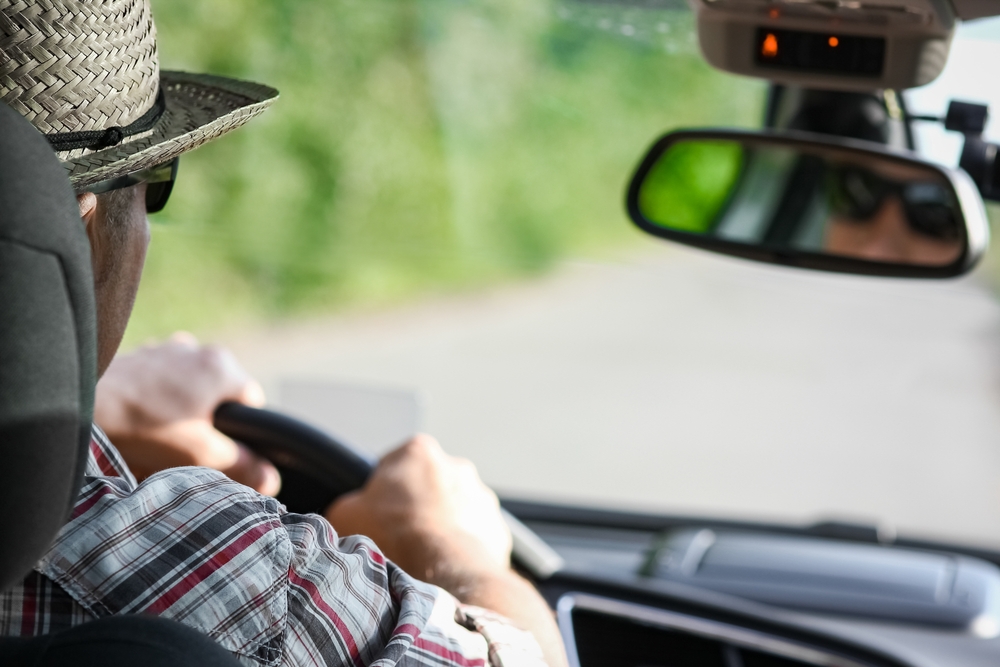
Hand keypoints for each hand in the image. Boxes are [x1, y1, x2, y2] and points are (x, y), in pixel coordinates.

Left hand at [94, 332, 280, 494]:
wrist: (81, 407)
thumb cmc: (146, 430)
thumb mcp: (202, 456)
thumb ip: (243, 466)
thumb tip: (272, 479)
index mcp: (223, 367)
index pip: (253, 402)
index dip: (244, 431)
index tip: (222, 450)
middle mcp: (199, 349)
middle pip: (220, 392)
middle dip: (209, 419)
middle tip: (187, 446)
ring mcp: (167, 348)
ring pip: (190, 385)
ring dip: (183, 406)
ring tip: (160, 432)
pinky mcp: (140, 354)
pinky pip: (163, 378)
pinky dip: (159, 396)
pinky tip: (141, 418)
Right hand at [325, 434, 511, 582]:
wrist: (441, 572)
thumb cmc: (393, 536)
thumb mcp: (345, 514)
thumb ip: (349, 504)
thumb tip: (353, 512)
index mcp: (419, 451)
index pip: (395, 464)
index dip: (382, 491)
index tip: (377, 513)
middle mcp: (457, 466)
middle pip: (429, 486)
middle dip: (416, 507)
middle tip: (399, 536)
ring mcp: (482, 498)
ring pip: (455, 511)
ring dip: (441, 527)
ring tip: (422, 556)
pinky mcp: (497, 529)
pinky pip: (474, 537)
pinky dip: (461, 549)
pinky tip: (443, 567)